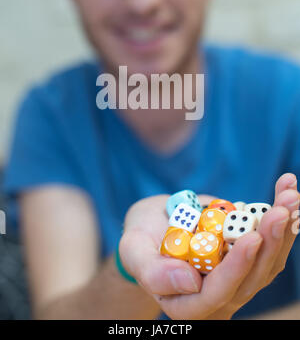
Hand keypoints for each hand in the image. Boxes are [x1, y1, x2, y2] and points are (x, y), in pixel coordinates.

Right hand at [119, 174, 298, 319]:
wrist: (154, 227)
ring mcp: (237, 274)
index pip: (218, 291)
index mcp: (189, 303)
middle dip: (271, 241)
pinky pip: (269, 239)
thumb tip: (189, 281)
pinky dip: (279, 214)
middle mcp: (220, 294)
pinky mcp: (247, 254)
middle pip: (253, 276)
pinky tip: (286, 188)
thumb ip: (154, 272)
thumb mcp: (134, 252)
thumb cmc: (140, 241)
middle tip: (282, 208)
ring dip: (283, 226)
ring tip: (289, 193)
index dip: (237, 267)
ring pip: (269, 259)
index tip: (252, 237)